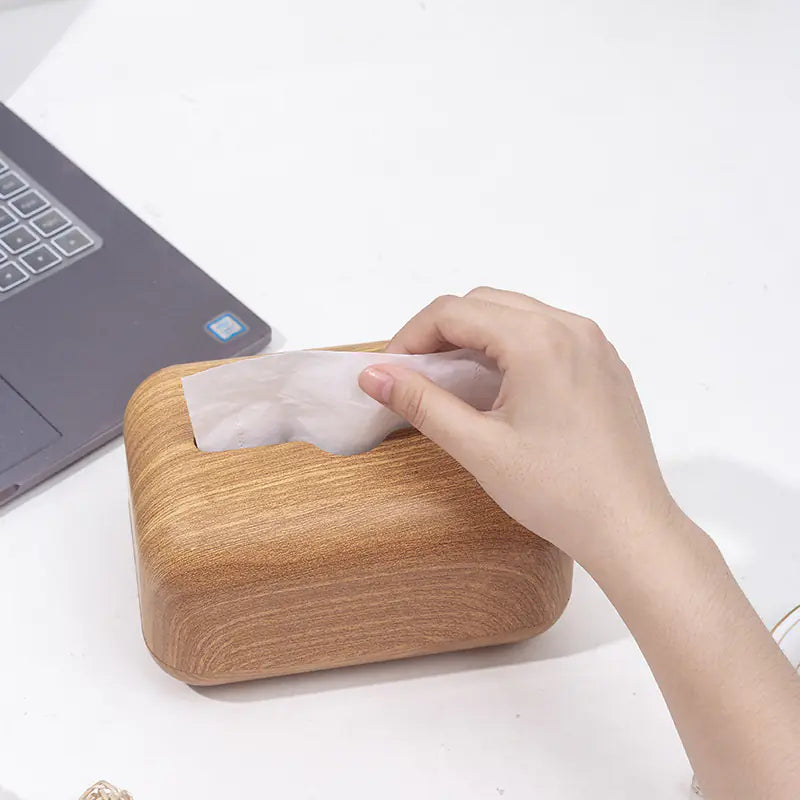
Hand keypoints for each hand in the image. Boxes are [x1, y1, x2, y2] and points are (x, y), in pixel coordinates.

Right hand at [358, 287, 677, 566]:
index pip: (454, 311)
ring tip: (451, 380)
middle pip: (485, 303)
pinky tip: (500, 385)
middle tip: (415, 374)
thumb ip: (422, 403)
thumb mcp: (478, 447)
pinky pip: (548, 332)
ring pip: (517, 313)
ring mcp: (594, 343)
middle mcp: (570, 327)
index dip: (412, 336)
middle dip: (441, 331)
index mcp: (538, 340)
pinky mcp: (605, 363)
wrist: (630, 527)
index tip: (390, 371)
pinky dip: (511, 345)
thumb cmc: (557, 493)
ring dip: (476, 336)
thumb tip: (373, 375)